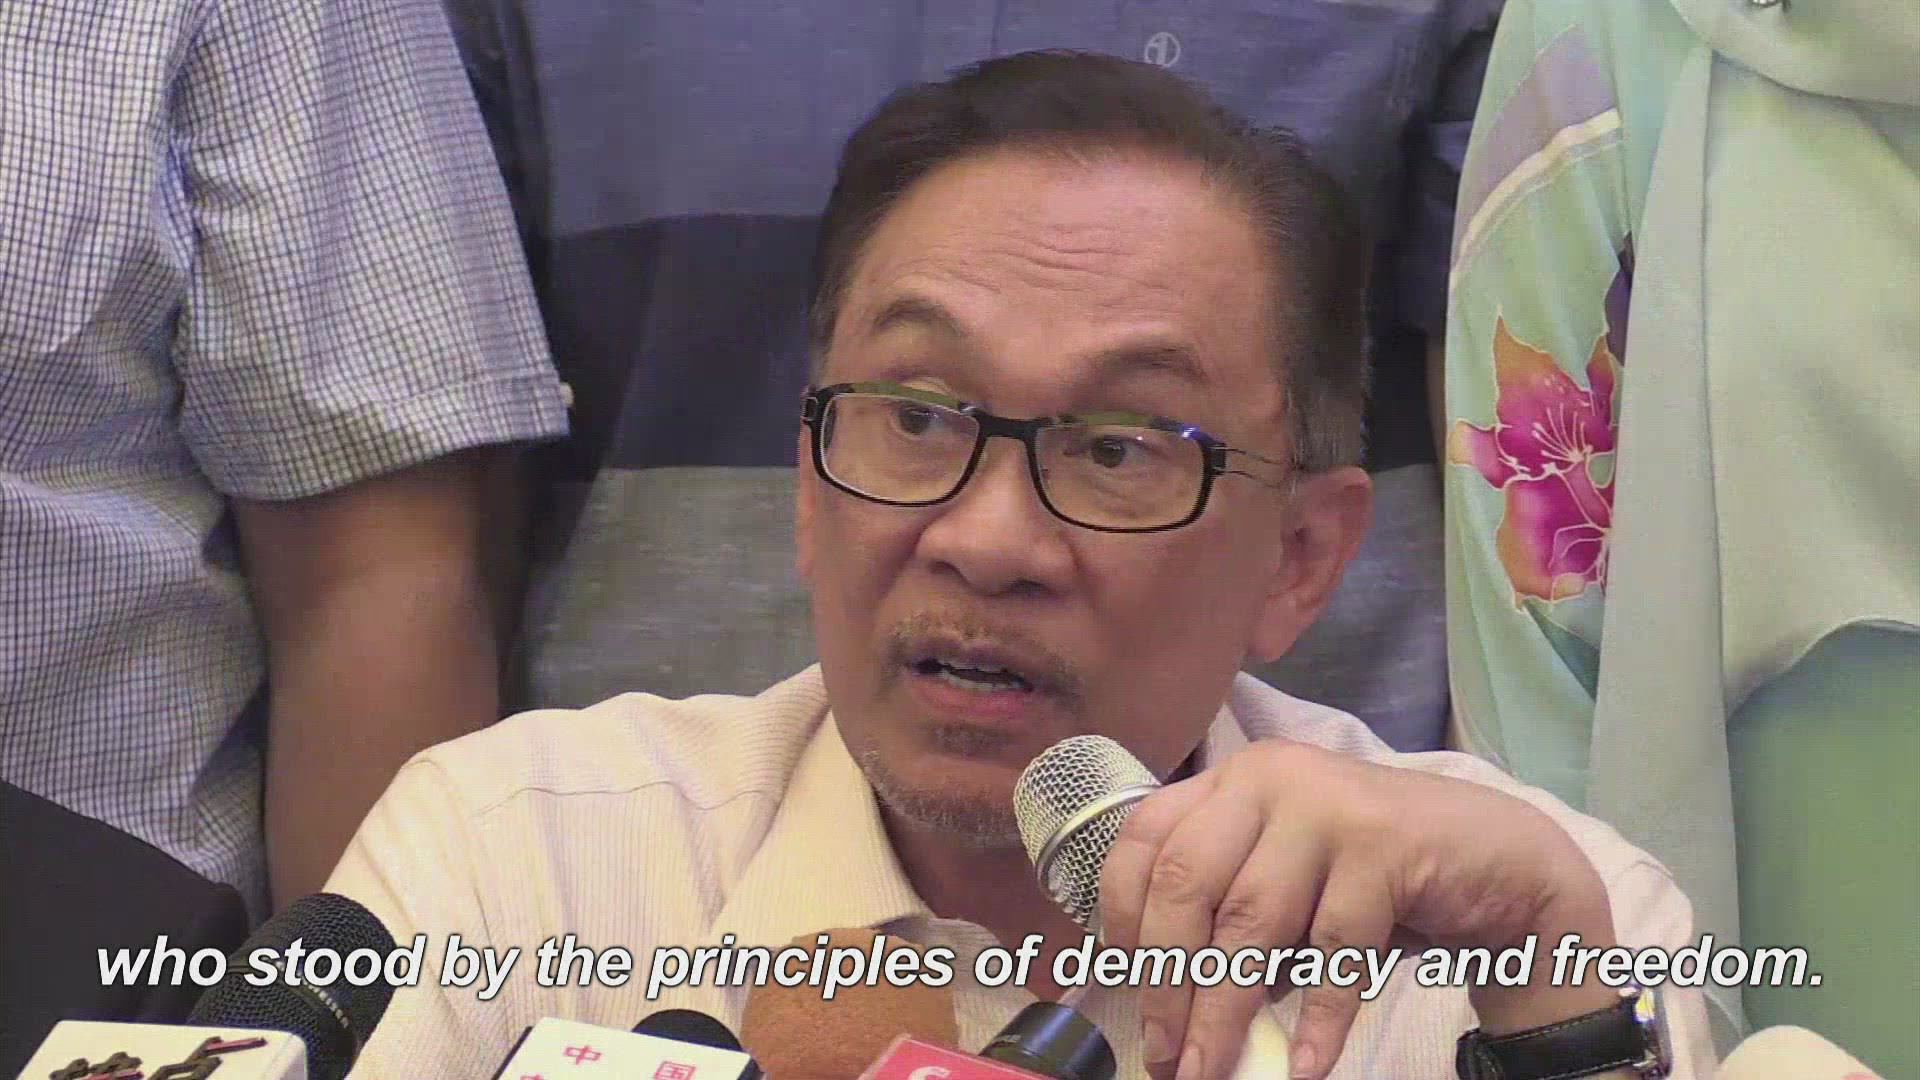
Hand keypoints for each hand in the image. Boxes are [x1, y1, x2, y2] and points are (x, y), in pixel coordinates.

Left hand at [1096, 739, 1619, 1079]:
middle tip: (1164, 1055)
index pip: (1146, 838)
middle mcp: (1269, 778)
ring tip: (1210, 1071)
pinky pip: (1334, 948)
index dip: (1120, 914)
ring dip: (1225, 1012)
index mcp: (1232, 782)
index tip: (1116, 982)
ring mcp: (1326, 804)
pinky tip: (1305, 1066)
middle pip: (1186, 883)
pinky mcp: (1384, 844)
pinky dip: (1317, 1019)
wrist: (1499, 863)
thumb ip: (1229, 916)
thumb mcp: (1287, 884)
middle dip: (1166, 981)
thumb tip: (1165, 1006)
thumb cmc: (1375, 882)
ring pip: (1252, 923)